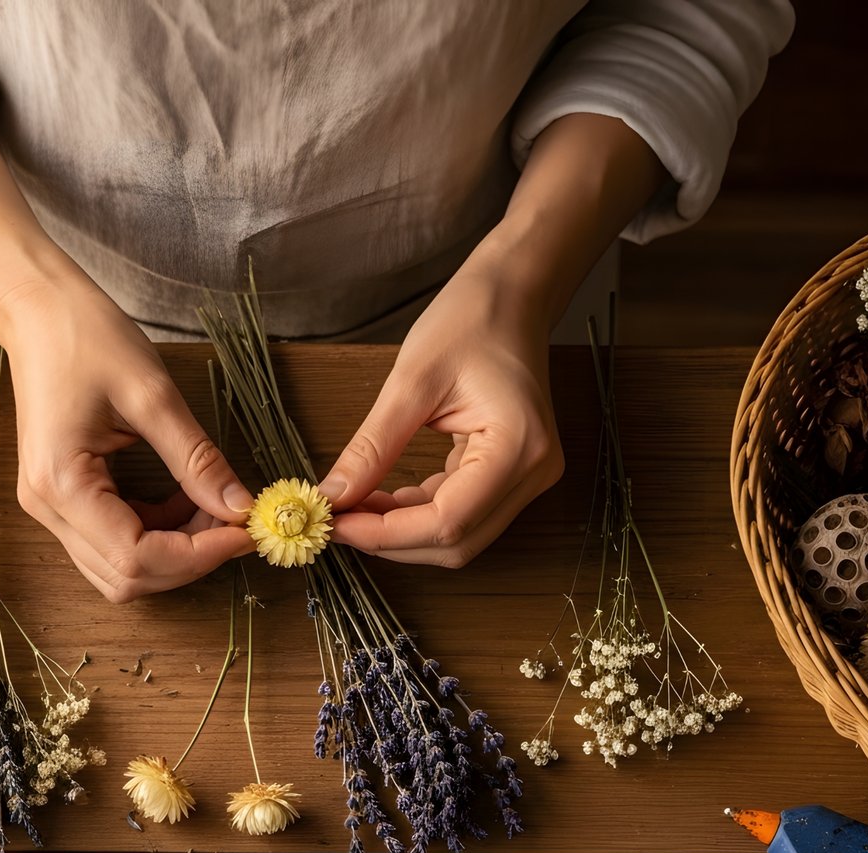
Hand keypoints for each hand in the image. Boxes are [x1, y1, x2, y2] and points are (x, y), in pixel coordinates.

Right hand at [0, 280, 252, 600]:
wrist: (38, 310)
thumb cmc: (86, 337)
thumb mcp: (152, 394)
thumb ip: (197, 459)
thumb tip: (240, 508)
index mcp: (61, 484)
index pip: (136, 557)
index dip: (198, 556)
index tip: (246, 531)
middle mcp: (48, 508)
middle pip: (126, 576)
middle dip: (189, 560)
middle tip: (236, 522)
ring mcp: (50, 507)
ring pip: (119, 567)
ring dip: (174, 551)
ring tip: (215, 509)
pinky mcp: (62, 497)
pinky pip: (114, 540)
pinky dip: (158, 533)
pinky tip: (187, 500)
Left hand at [318, 257, 562, 566]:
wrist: (513, 295)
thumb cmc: (470, 320)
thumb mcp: (411, 381)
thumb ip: (373, 446)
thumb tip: (334, 494)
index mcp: (517, 448)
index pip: (448, 522)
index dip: (386, 534)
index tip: (336, 523)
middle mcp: (533, 473)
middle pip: (457, 542)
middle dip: (393, 540)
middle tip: (338, 520)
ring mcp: (528, 477)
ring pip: (459, 536)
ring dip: (403, 531)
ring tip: (355, 507)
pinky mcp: (513, 474)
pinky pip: (463, 512)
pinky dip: (419, 513)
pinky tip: (383, 497)